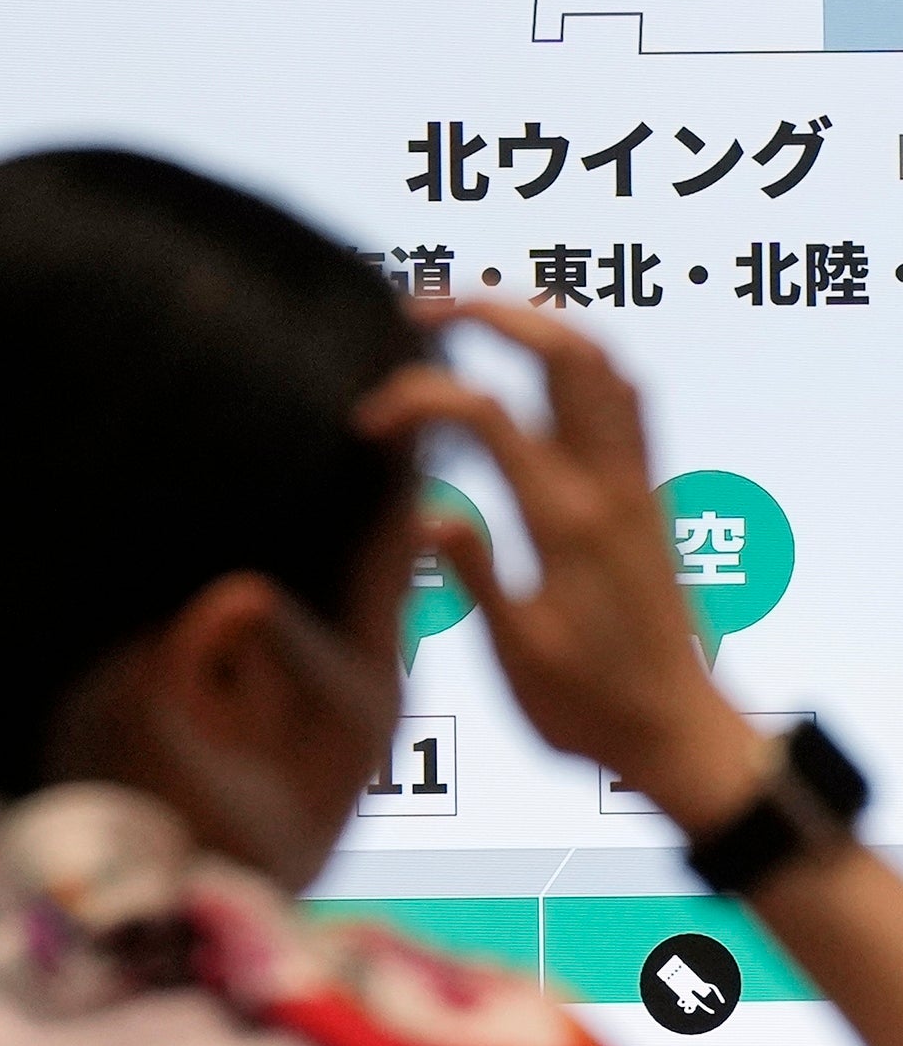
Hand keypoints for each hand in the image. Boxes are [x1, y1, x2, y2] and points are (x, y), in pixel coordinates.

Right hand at [354, 301, 768, 835]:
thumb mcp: (518, 654)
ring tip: (473, 317)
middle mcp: (610, 488)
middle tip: (419, 310)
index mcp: (567, 523)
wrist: (679, 735)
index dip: (419, 398)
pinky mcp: (647, 496)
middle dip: (491, 312)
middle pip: (565, 355)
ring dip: (541, 324)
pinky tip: (536, 370)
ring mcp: (636, 486)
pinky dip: (580, 360)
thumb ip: (474, 573)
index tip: (367, 420)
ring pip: (604, 364)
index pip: (490, 415)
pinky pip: (626, 399)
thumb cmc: (589, 706)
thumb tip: (422, 509)